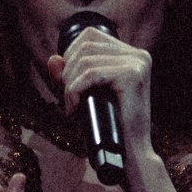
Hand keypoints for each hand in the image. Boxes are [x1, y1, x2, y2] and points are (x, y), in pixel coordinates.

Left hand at [47, 26, 154, 158]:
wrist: (129, 156)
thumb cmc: (108, 129)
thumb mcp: (84, 97)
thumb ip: (68, 76)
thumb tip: (52, 59)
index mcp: (131, 55)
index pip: (90, 36)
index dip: (71, 55)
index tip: (68, 84)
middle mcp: (138, 54)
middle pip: (86, 44)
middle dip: (68, 71)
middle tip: (68, 98)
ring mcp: (137, 63)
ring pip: (86, 59)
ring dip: (70, 84)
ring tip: (72, 107)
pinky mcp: (132, 75)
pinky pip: (91, 73)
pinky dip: (75, 90)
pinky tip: (75, 109)